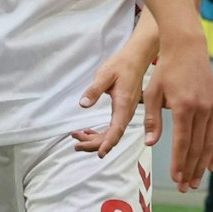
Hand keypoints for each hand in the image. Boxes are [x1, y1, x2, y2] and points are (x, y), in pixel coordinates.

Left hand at [72, 33, 152, 156]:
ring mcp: (125, 112)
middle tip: (76, 144)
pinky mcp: (122, 110)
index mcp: (123, 105)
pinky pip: (112, 127)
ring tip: (77, 137)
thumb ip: (94, 90)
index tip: (100, 153)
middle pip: (112, 135)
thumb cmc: (122, 65)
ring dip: (95, 139)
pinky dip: (100, 133)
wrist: (136, 59)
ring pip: (112, 133)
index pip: (116, 129)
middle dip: (94, 143)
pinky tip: (88, 131)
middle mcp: (126, 112)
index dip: (108, 142)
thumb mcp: (105, 74)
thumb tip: (83, 104)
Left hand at [151, 35, 212, 192]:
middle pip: (198, 147)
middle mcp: (202, 109)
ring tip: (196, 181)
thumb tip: (151, 144)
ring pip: (210, 143)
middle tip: (185, 188)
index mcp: (184, 107)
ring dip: (203, 164)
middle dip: (191, 170)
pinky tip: (212, 164)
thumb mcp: (153, 93)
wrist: (187, 48)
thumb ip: (153, 120)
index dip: (179, 163)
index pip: (183, 143)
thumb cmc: (166, 70)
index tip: (176, 179)